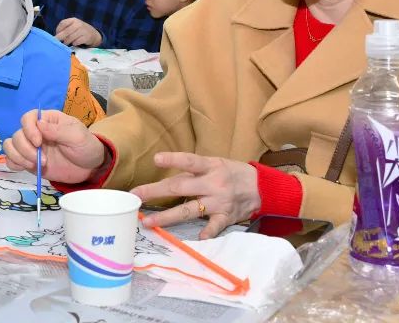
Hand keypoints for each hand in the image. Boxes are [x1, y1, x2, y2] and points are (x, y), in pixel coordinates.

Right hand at [3, 109, 106, 183]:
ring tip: (35, 165)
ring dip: (19, 156)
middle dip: (26, 149)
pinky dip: (14, 163)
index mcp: (48, 121)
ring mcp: (31, 148)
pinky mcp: (29, 161)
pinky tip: (26, 168)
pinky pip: (11, 160)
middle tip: (41, 160)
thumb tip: (39, 125)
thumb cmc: (86, 146)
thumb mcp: (77, 136)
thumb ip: (59, 131)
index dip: (29, 129)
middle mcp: (36, 132)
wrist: (90, 168)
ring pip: (11, 146)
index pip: (28, 118)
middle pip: (17, 134)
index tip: (38, 142)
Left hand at [55, 18, 102, 46]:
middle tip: (57, 42)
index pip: (63, 23)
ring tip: (65, 43)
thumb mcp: (73, 27)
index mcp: (73, 20)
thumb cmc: (79, 31)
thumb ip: (65, 29)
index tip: (56, 35)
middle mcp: (78, 24)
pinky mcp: (86, 37)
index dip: (58, 29)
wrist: (93, 34)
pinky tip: (74, 44)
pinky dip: (74, 43)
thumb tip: (56, 36)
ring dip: (66, 42)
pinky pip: (76, 42)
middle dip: (60, 37)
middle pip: (66, 31)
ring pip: (70, 37)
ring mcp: (83, 30)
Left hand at [132, 153, 260, 239]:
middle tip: (136, 195)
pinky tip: (197, 239)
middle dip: (156, 191)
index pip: (190, 160)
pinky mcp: (227, 217)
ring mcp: (220, 201)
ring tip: (149, 221)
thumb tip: (167, 176)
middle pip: (181, 186)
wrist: (262, 187)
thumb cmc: (233, 173)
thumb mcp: (216, 163)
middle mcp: (213, 183)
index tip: (155, 159)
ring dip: (167, 217)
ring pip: (190, 210)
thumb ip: (194, 170)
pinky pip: (214, 226)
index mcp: (210, 166)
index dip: (173, 159)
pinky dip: (206, 232)